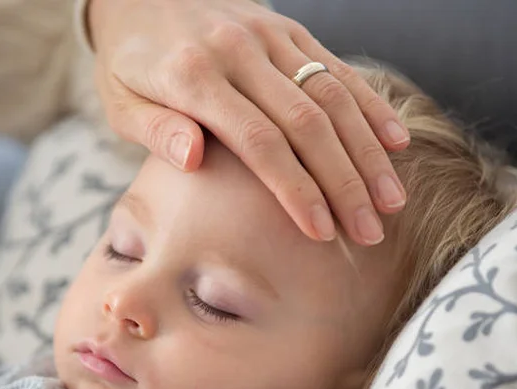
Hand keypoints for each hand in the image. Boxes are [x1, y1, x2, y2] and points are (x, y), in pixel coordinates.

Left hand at [88, 0, 410, 245]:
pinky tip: (395, 142)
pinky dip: (370, 104)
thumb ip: (156, 130)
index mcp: (192, 76)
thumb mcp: (121, 102)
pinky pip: (336, 66)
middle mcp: (237, 50)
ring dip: (367, 151)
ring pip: (331, 95)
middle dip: (344, 182)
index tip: (321, 232)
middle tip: (369, 231)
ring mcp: (267, 35)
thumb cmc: (127, 63)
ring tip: (391, 200)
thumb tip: (195, 160)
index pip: (258, 141)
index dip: (295, 189)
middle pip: (306, 123)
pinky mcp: (286, 28)